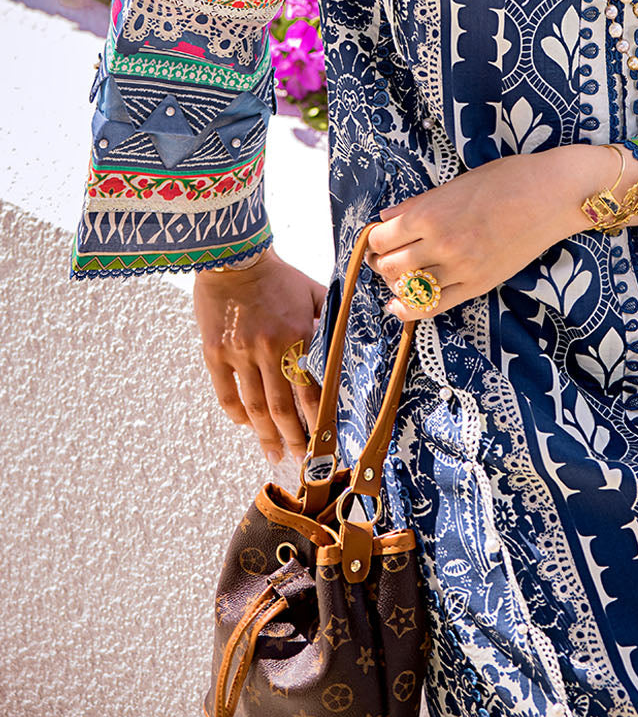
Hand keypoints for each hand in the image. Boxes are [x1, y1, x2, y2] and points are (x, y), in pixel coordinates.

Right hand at [193, 248, 326, 463]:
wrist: (233, 257)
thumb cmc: (278, 274)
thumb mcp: (314, 291)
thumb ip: (328, 321)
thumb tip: (342, 349)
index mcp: (297, 335)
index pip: (311, 391)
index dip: (318, 422)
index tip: (326, 442)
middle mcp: (269, 349)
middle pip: (282, 407)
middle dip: (294, 438)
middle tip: (301, 460)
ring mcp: (239, 353)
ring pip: (254, 406)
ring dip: (265, 434)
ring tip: (273, 454)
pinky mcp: (215, 353)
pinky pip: (226, 392)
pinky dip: (236, 414)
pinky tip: (245, 426)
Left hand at [366, 147, 594, 321]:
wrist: (553, 195)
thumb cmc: (508, 179)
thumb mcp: (456, 183)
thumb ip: (418, 204)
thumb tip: (386, 219)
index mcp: (431, 213)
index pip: (381, 238)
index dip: (374, 240)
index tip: (378, 238)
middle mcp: (441, 244)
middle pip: (389, 265)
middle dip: (380, 261)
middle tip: (383, 255)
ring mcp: (460, 268)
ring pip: (408, 288)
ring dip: (395, 282)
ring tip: (398, 273)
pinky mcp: (478, 285)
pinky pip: (434, 306)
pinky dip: (410, 308)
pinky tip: (399, 305)